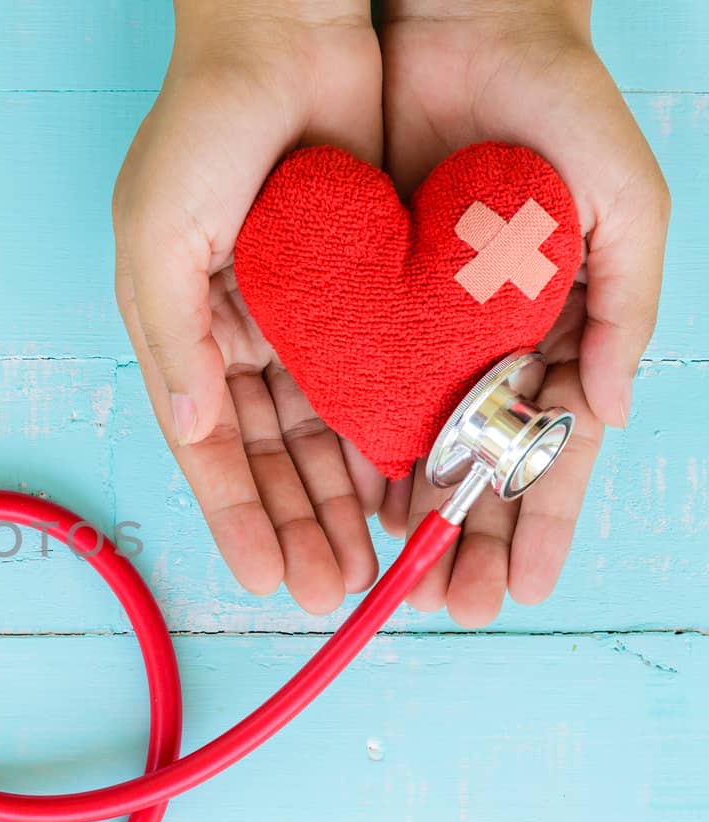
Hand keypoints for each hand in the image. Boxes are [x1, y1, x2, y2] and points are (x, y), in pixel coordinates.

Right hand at [113, 1, 385, 613]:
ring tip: (367, 566)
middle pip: (270, 457)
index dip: (234, 516)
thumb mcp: (156, 235)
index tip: (263, 578)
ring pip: (323, 434)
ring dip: (340, 501)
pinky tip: (401, 489)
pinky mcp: (359, 295)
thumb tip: (196, 429)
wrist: (285, 35)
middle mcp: (238, 339)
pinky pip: (372, 383)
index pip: (209, 447)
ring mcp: (300, 321)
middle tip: (327, 592)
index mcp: (181, 333)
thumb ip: (172, 340)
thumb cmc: (202, 130)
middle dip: (294, 526)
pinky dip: (384, 436)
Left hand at [381, 0, 669, 624]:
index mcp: (559, 328)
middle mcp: (490, 341)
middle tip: (451, 608)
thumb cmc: (562, 106)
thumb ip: (625, 304)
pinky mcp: (363, 299)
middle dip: (468, 540)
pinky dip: (356, 448)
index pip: (547, 448)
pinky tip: (350, 501)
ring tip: (390, 579)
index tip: (521, 589)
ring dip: (407, 514)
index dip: (539, 522)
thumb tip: (609, 411)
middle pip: (478, 464)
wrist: (462, 27)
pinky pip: (357, 386)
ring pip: (415, 442)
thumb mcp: (624, 198)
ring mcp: (426, 325)